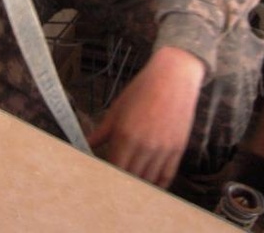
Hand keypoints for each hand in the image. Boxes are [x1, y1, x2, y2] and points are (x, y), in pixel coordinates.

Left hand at [87, 46, 204, 187]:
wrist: (173, 76)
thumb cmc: (142, 89)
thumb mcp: (117, 108)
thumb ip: (102, 131)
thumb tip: (86, 145)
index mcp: (124, 135)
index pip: (113, 169)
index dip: (107, 178)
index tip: (103, 180)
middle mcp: (143, 146)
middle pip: (130, 178)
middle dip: (121, 183)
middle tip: (115, 185)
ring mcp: (162, 149)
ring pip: (148, 181)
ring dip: (139, 185)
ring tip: (131, 186)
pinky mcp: (177, 149)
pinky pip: (166, 176)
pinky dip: (157, 184)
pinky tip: (150, 185)